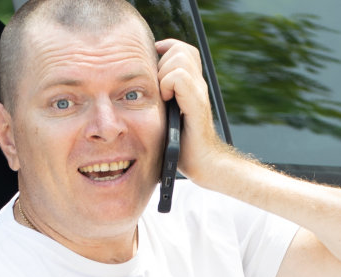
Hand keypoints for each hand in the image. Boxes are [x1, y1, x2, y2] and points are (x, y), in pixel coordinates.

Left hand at [155, 38, 227, 180]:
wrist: (204, 164)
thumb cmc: (183, 146)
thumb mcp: (167, 116)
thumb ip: (161, 99)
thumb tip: (136, 89)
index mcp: (191, 86)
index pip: (181, 49)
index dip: (166, 49)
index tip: (154, 62)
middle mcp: (198, 85)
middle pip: (180, 49)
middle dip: (164, 61)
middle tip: (159, 86)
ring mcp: (199, 92)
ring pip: (180, 57)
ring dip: (165, 72)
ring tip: (163, 94)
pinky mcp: (197, 103)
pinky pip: (179, 77)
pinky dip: (168, 85)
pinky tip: (167, 100)